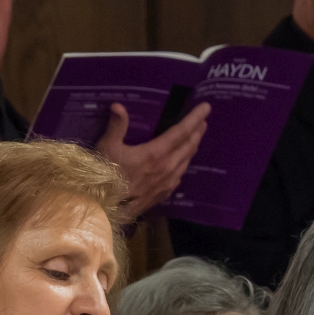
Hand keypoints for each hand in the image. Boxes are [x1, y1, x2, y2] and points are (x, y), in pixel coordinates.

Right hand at [98, 101, 210, 217]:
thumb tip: (118, 105)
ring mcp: (168, 182)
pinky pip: (180, 174)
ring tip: (196, 137)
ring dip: (192, 147)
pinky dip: (185, 162)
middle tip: (203, 120)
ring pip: (186, 160)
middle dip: (197, 131)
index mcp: (156, 153)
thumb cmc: (107, 176)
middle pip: (189, 146)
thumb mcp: (108, 148)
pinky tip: (182, 162)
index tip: (206, 107)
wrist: (108, 209)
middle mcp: (167, 167)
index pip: (181, 132)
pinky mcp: (164, 194)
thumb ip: (116, 126)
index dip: (194, 118)